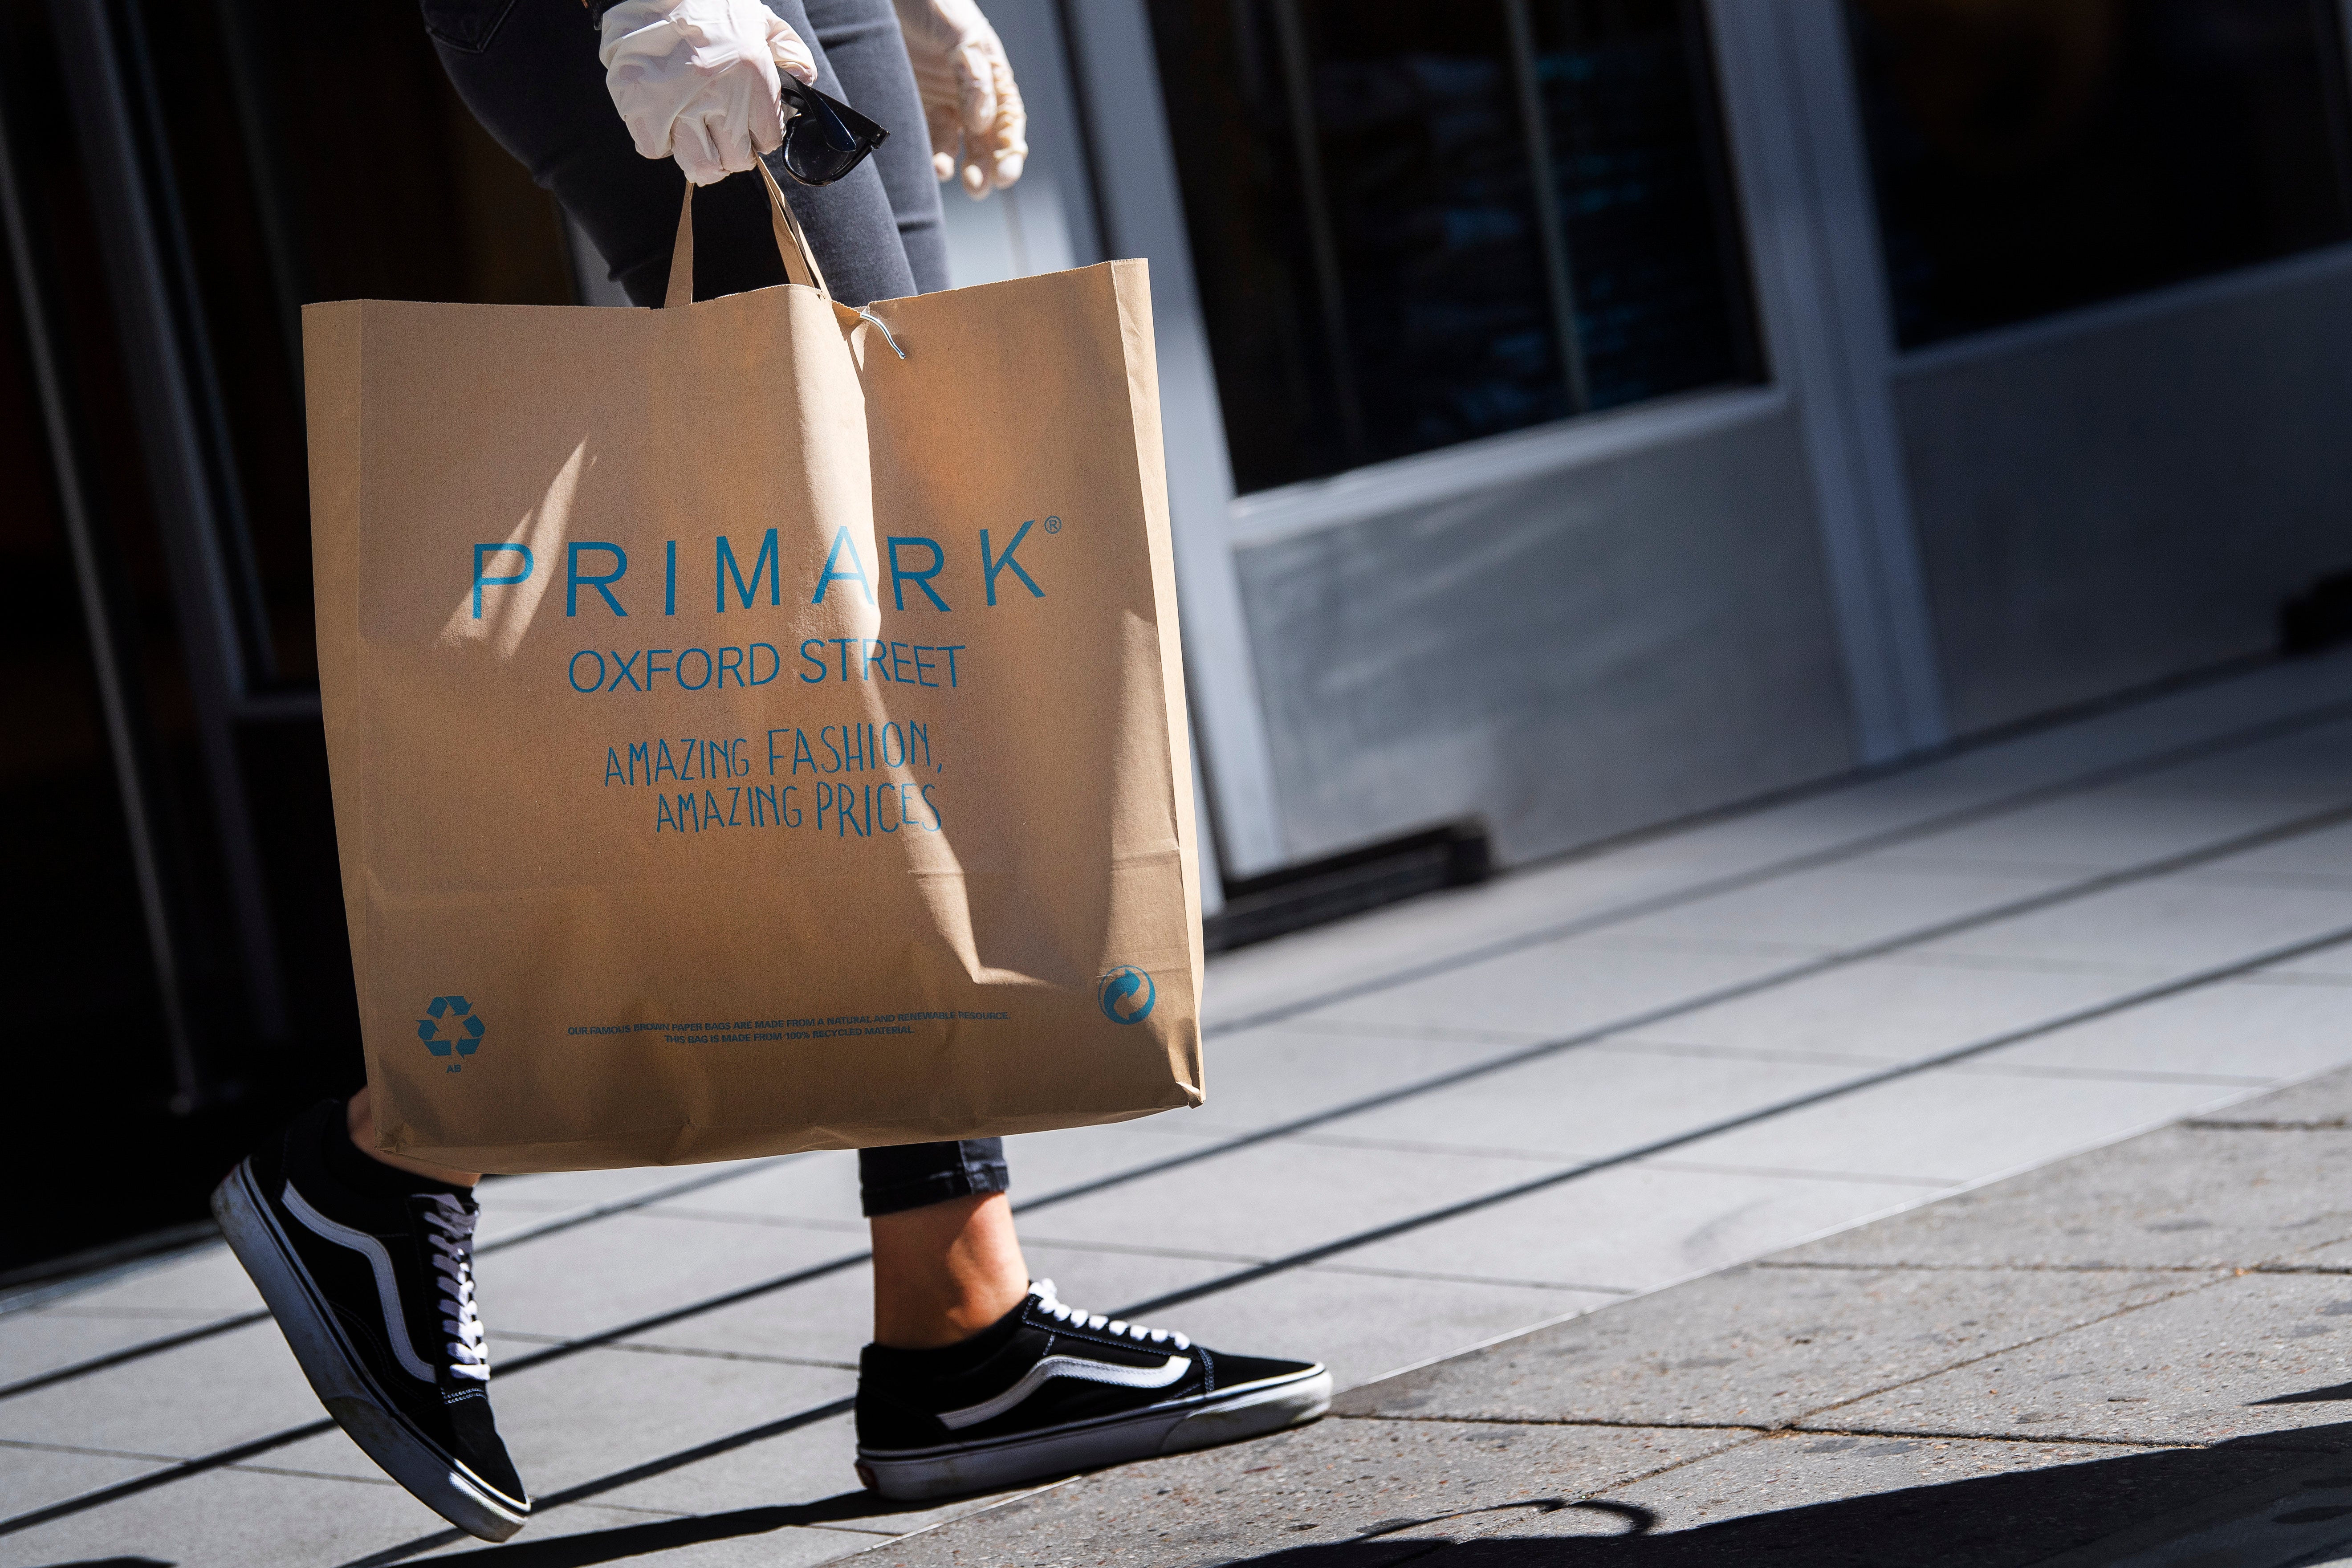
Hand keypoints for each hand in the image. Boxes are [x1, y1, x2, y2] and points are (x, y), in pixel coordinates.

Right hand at [601, 0, 819, 185]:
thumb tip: (804, 85)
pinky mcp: (640, 106)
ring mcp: (675, 104)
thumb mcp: (763, 22)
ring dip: (702, 155)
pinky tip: (667, 118)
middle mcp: (716, 95)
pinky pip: (656, 148)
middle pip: (735, 160)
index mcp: (752, 76)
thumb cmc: (712, 4)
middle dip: (734, 151)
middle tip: (725, 133)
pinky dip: (662, 140)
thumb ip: (792, 55)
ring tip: (699, 135)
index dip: (760, 135)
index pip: (767, 140)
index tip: (751, 125)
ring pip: (699, 165)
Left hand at [891, 0, 1025, 197]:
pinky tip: (928, 164)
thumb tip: (982, 123)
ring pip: (955, 142)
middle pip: (985, 140)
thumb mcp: (961, 34)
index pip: (1009, 122)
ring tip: (946, 174)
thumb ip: (974, 76)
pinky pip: (926, 134)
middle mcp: (971, 93)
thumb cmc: (933, 2)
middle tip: (978, 187)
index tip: (1004, 174)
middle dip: (985, 166)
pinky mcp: (915, 102)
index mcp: (992, 75)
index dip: (1010, 150)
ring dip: (955, 164)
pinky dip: (928, 152)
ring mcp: (942, 99)